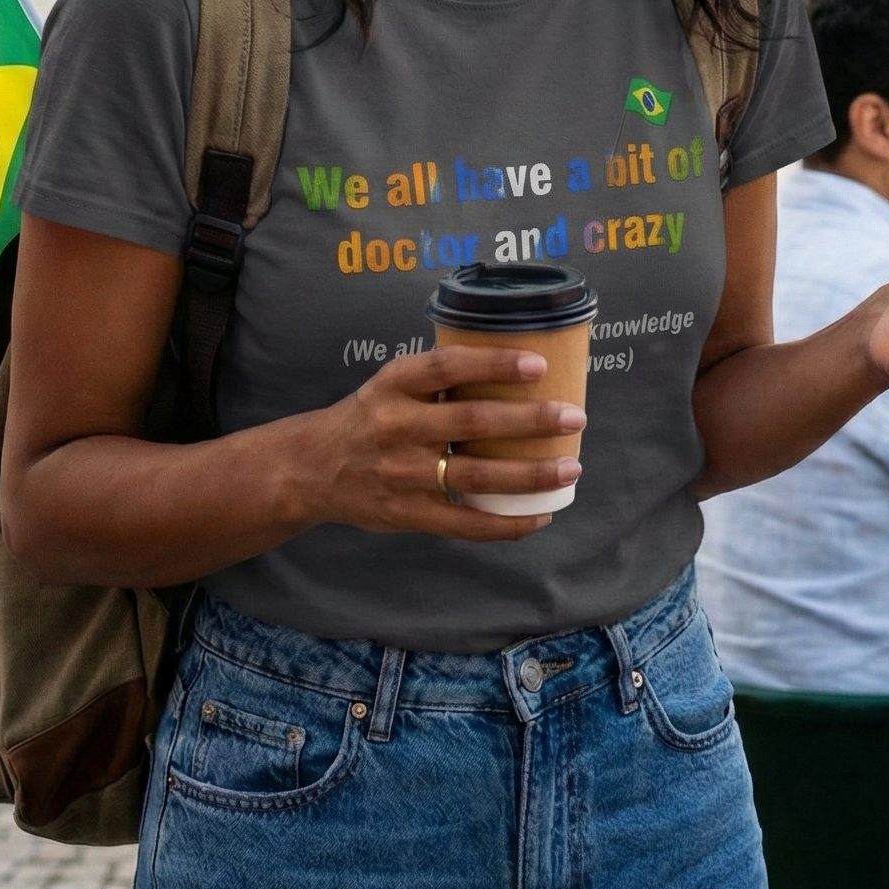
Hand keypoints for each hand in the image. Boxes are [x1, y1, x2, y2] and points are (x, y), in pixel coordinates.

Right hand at [301, 345, 586, 542]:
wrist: (314, 468)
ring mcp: (402, 474)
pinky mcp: (407, 513)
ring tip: (570, 466)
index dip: (493, 364)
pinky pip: (465, 524)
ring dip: (530, 474)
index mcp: (394, 384)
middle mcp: (397, 426)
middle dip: (530, 420)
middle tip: (573, 415)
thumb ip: (439, 378)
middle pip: (472, 422)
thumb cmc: (370, 418)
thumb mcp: (392, 384)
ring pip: (476, 476)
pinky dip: (506, 523)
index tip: (538, 364)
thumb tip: (516, 367)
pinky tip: (540, 516)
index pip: (447, 366)